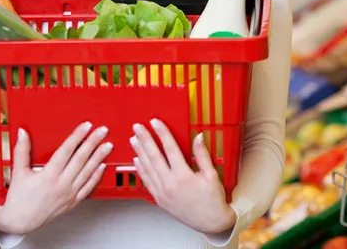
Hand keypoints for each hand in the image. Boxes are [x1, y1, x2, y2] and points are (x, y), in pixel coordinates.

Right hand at [0, 122, 111, 234]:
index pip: (67, 150)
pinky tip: (102, 166)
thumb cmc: (19, 199)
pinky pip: (88, 188)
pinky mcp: (72, 202)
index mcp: (48, 175)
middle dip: (93, 142)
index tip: (86, 126)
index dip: (78, 136)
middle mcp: (61, 184)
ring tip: (107, 145)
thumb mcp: (18, 172)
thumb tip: (22, 133)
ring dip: (99, 157)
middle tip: (102, 131)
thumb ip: (22, 150)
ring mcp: (69, 194)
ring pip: (87, 172)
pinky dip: (96, 176)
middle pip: (81, 159)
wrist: (20, 222)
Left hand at [130, 119, 236, 234]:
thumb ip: (202, 155)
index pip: (170, 148)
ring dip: (139, 152)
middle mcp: (170, 184)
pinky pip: (147, 182)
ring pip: (147, 168)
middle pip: (154, 156)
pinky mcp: (159, 199)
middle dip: (144, 139)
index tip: (155, 122)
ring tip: (133, 139)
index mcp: (183, 176)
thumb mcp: (211, 175)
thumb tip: (198, 136)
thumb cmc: (212, 200)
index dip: (162, 133)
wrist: (211, 223)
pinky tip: (136, 160)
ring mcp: (163, 193)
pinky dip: (140, 170)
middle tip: (137, 127)